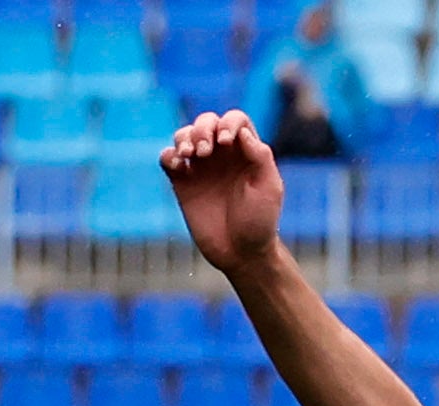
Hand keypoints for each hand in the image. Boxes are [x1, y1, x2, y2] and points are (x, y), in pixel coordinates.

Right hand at [163, 111, 284, 272]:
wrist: (241, 253)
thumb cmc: (260, 221)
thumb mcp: (269, 187)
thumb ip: (260, 157)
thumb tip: (241, 132)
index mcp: (245, 151)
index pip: (235, 120)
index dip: (229, 122)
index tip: (226, 142)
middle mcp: (222, 155)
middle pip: (206, 121)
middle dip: (203, 129)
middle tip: (205, 152)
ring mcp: (200, 168)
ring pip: (184, 135)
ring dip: (184, 138)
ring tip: (190, 156)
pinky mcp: (182, 183)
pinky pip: (168, 158)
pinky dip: (169, 155)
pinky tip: (178, 165)